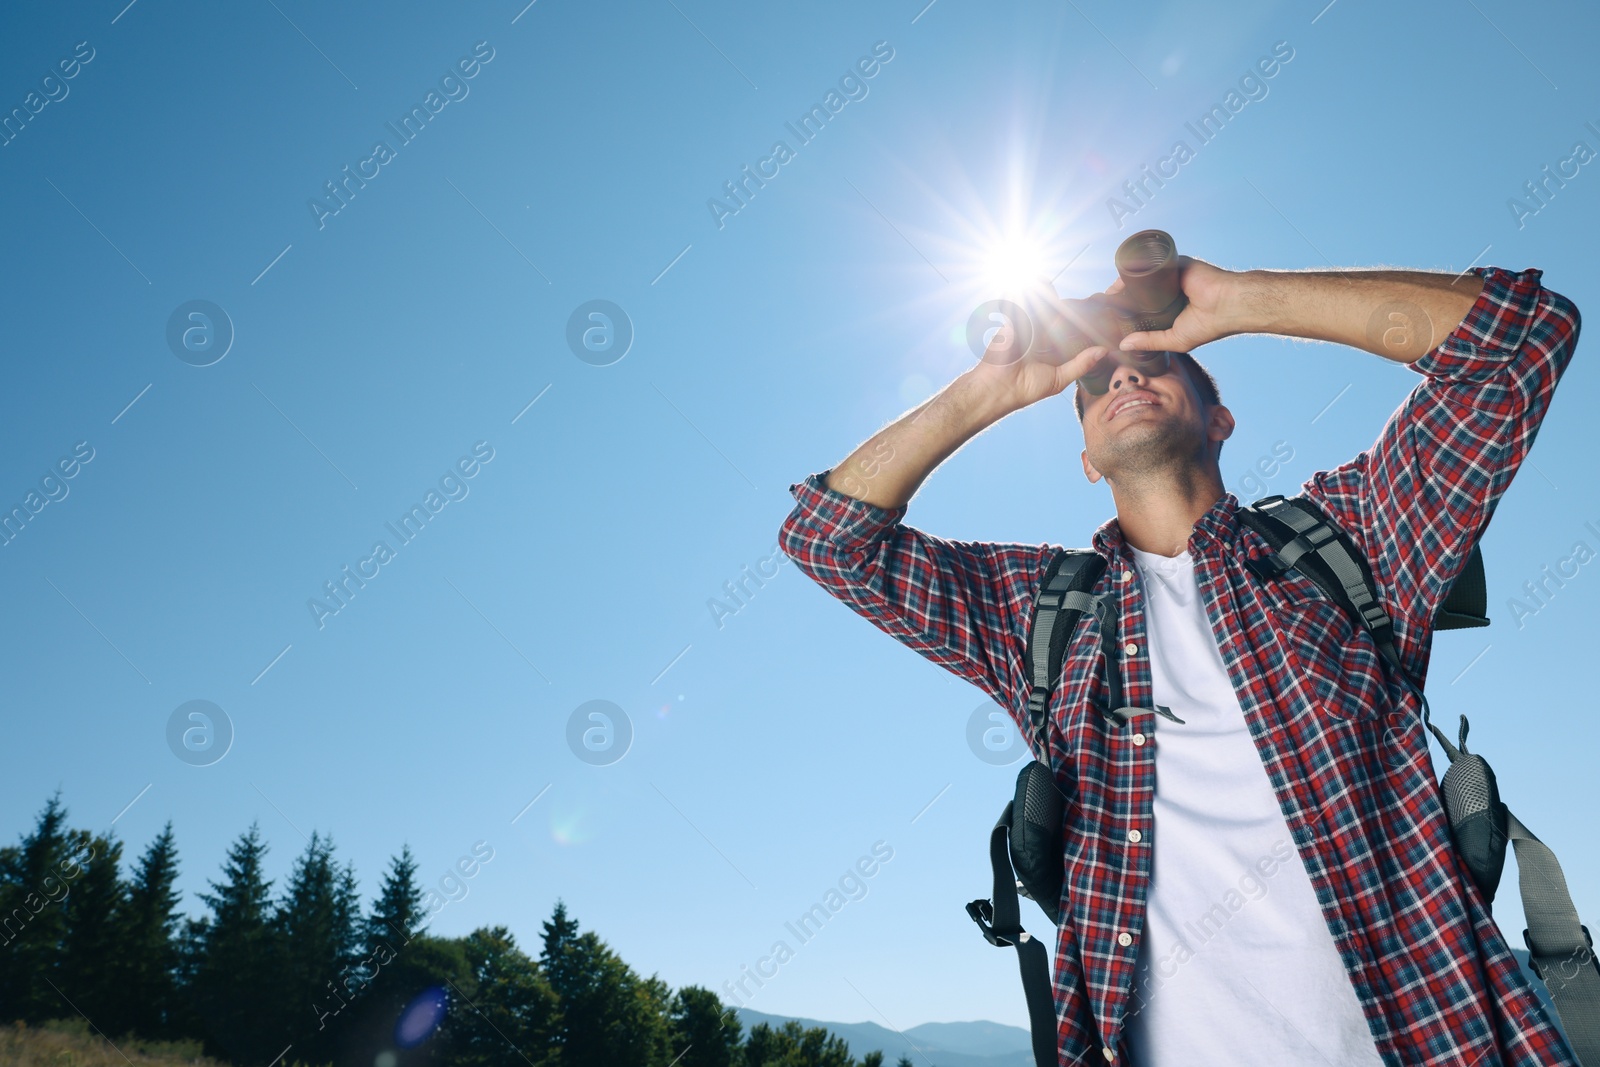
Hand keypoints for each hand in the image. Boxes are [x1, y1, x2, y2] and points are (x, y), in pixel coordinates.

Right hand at [965, 280, 1114, 414]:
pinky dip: (1021, 292)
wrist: (999, 388)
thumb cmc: (1027, 388)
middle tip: (1078, 294)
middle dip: (1062, 304)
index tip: (1094, 310)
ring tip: (1046, 280)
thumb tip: (1104, 351)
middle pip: (1051, 313)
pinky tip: (1034, 281)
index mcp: (1049, 347)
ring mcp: (1023, 327)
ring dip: (1041, 292)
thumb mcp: (1060, 378)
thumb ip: (1081, 364)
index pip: (1065, 328)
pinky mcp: (1010, 323)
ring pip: (1035, 305)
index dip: (1077, 319)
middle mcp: (1037, 335)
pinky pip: (1017, 304)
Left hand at [1111, 256, 1246, 352]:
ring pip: (1141, 278)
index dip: (1125, 312)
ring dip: (1124, 284)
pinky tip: (1119, 280)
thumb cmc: (1209, 325)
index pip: (1141, 308)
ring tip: (1106, 295)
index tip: (1107, 318)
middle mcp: (1167, 291)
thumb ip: (1150, 341)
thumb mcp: (1174, 340)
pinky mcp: (1174, 263)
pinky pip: (1150, 265)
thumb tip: (1124, 345)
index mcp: (1168, 308)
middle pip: (1137, 291)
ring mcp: (1170, 276)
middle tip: (1101, 306)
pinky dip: (1135, 271)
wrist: (1228, 304)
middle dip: (1120, 297)